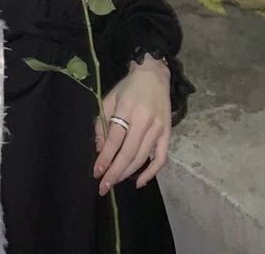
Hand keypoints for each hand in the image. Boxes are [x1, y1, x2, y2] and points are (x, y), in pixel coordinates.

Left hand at [93, 55, 170, 195]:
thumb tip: (100, 149)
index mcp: (126, 109)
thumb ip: (102, 123)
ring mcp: (158, 128)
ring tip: (115, 182)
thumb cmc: (128, 88)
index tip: (96, 173)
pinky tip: (140, 182)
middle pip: (128, 153)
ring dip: (127, 174)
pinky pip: (161, 158)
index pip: (115, 139)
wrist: (154, 76)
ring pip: (142, 158)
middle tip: (104, 187)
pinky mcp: (168, 133)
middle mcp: (144, 120)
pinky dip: (151, 172)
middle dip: (114, 172)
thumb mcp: (109, 99)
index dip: (105, 158)